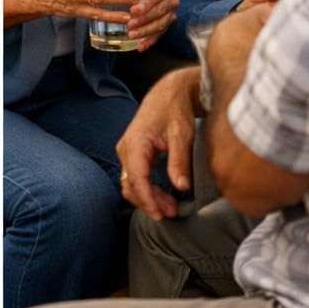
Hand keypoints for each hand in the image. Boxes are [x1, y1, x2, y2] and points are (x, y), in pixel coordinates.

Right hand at [116, 67, 201, 220]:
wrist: (170, 93)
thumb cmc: (175, 111)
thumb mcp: (182, 135)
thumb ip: (180, 161)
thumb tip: (181, 187)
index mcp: (136, 143)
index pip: (137, 178)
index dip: (148, 199)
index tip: (161, 214)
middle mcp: (126, 147)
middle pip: (131, 184)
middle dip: (149, 201)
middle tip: (171, 213)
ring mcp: (127, 150)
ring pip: (131, 182)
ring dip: (147, 197)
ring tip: (170, 207)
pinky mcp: (132, 152)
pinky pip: (134, 176)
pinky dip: (146, 188)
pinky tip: (163, 195)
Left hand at [128, 0, 178, 49]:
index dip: (146, 3)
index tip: (134, 10)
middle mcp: (170, 0)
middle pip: (159, 11)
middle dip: (144, 19)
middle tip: (129, 24)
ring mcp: (170, 14)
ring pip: (160, 24)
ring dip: (145, 31)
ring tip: (132, 35)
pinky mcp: (167, 25)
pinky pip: (159, 35)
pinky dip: (149, 42)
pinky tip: (140, 47)